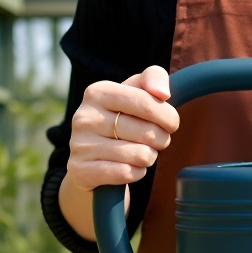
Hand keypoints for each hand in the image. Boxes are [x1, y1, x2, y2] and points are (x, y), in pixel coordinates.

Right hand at [67, 65, 179, 191]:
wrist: (91, 161)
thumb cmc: (122, 122)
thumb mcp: (136, 94)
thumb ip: (153, 79)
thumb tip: (162, 92)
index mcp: (98, 92)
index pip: (147, 103)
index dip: (169, 117)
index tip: (171, 124)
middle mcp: (84, 116)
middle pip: (148, 133)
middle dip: (161, 140)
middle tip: (153, 141)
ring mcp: (79, 144)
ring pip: (141, 155)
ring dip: (148, 158)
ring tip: (138, 153)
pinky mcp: (81, 171)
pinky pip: (128, 173)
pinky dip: (136, 173)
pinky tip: (128, 167)